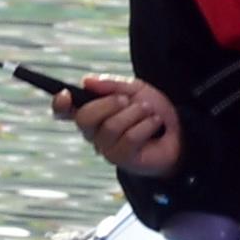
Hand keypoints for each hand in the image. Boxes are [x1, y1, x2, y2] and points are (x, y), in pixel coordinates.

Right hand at [57, 76, 181, 175]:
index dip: (59, 104)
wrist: (180, 131)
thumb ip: (112, 84)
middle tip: (127, 100)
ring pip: (110, 127)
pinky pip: (129, 138)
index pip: (64, 112)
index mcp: (93, 113)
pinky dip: (147, 125)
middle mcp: (94, 132)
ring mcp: (106, 148)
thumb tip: (86, 81)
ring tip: (148, 112)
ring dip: (135, 113)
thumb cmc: (153, 111)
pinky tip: (155, 124)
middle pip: (85, 117)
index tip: (65, 94)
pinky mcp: (122, 159)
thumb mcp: (136, 90)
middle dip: (109, 103)